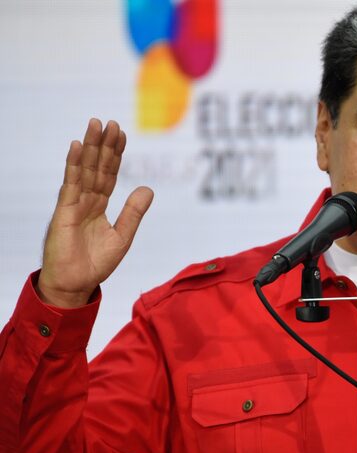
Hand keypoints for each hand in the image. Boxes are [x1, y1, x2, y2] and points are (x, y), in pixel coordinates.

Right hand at [37, 119, 153, 307]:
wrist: (76, 284)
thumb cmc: (96, 263)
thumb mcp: (123, 236)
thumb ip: (134, 212)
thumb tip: (148, 188)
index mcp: (100, 206)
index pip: (109, 174)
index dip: (115, 155)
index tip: (121, 134)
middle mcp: (86, 201)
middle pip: (97, 166)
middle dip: (104, 144)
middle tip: (110, 121)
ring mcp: (74, 204)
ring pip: (84, 169)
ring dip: (90, 146)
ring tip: (95, 124)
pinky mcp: (64, 211)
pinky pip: (71, 183)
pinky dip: (74, 164)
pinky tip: (78, 146)